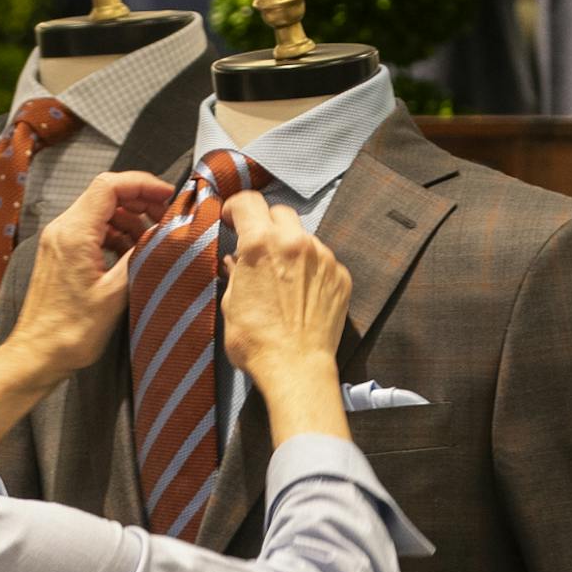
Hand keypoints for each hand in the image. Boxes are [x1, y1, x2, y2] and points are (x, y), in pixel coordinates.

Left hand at [7, 170, 173, 387]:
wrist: (38, 354)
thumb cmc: (70, 332)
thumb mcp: (115, 295)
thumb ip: (140, 257)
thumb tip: (161, 236)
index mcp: (74, 233)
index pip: (110, 186)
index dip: (143, 184)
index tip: (167, 196)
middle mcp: (62, 230)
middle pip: (105, 195)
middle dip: (139, 201)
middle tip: (165, 218)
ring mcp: (58, 241)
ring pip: (99, 212)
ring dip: (128, 220)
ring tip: (152, 240)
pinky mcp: (59, 254)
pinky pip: (90, 231)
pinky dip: (114, 234)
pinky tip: (130, 253)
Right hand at [219, 192, 352, 393]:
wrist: (296, 369)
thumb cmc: (258, 343)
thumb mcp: (231, 305)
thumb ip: (236, 274)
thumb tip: (237, 263)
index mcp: (261, 245)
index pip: (248, 202)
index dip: (236, 207)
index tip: (233, 218)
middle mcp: (295, 243)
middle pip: (279, 213)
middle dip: (265, 224)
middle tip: (257, 246)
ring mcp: (322, 258)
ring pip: (303, 236)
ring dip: (290, 248)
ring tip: (281, 277)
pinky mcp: (340, 276)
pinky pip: (322, 261)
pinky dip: (310, 269)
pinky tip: (301, 294)